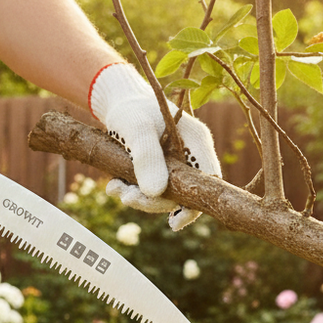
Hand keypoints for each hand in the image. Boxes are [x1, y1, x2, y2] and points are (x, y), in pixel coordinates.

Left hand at [89, 63, 220, 230]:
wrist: (116, 99)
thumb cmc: (130, 109)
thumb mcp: (136, 129)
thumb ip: (147, 158)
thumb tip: (155, 193)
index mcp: (196, 141)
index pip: (209, 181)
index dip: (195, 205)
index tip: (173, 222)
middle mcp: (190, 154)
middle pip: (184, 192)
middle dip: (154, 201)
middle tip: (126, 197)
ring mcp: (176, 162)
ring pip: (164, 194)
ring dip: (138, 197)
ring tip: (114, 189)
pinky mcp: (160, 167)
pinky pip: (151, 188)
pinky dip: (132, 190)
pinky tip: (113, 185)